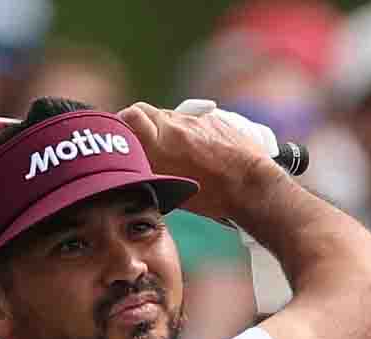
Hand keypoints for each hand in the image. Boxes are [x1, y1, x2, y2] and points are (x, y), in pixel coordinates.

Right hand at [116, 101, 283, 224]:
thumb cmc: (212, 195)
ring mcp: (193, 120)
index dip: (122, 122)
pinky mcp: (210, 118)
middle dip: (138, 123)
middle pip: (144, 111)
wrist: (250, 184)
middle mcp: (173, 126)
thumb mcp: (171, 187)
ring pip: (167, 116)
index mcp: (159, 144)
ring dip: (164, 128)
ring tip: (173, 149)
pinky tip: (196, 149)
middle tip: (142, 141)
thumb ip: (150, 167)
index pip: (129, 115)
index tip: (120, 134)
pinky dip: (186, 131)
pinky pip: (189, 121)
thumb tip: (136, 164)